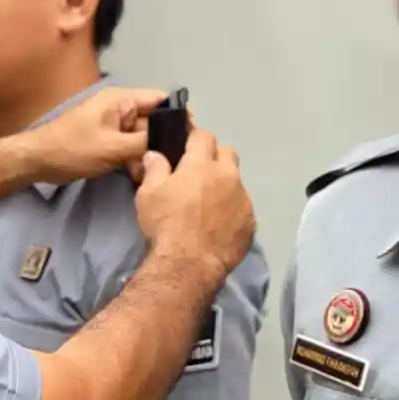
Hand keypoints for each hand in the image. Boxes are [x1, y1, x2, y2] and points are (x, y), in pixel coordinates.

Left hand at [22, 87, 166, 183]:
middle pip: (154, 122)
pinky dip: (134, 161)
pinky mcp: (107, 142)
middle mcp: (120, 109)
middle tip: (174, 164)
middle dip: (162, 142)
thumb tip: (175, 141)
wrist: (38, 161)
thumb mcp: (113, 147)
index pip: (160, 99)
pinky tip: (137, 177)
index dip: (178, 115)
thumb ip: (146, 142)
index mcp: (121, 100)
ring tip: (149, 174)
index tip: (193, 138)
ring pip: (143, 139)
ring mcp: (113, 126)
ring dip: (147, 156)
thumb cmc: (73, 148)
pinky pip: (129, 148)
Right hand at [134, 128, 255, 278]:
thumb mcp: (148, 194)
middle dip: (214, 156)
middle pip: (227, 153)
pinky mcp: (251, 223)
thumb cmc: (165, 223)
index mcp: (201, 165)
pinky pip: (242, 208)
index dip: (194, 138)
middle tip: (197, 172)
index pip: (204, 136)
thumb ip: (154, 169)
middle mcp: (228, 176)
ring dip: (224, 185)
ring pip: (236, 181)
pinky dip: (231, 209)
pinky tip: (217, 224)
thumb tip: (155, 154)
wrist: (189, 263)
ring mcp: (243, 200)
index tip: (185, 147)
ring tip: (207, 203)